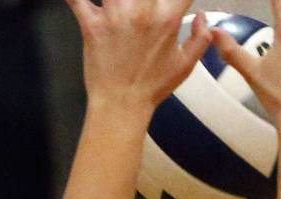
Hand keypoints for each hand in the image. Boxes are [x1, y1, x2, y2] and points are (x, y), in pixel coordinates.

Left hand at [66, 0, 211, 112]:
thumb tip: (204, 18)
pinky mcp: (91, 23)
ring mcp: (114, 15)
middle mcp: (141, 11)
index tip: (173, 2)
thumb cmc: (153, 86)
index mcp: (166, 19)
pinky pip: (77, 0)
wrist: (122, 105)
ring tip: (120, 4)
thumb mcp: (185, 66)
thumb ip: (201, 40)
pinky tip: (80, 0)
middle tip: (142, 7)